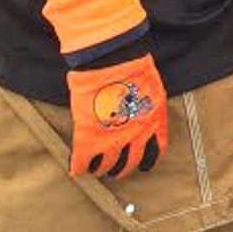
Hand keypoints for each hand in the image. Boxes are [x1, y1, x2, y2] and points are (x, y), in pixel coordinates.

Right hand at [67, 53, 166, 176]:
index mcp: (155, 121)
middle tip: (116, 171)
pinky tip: (77, 168)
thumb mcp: (151, 89)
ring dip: (101, 170)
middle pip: (131, 163)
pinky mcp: (89, 139)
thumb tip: (138, 114)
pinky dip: (79, 167)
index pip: (156, 151)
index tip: (141, 165)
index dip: (147, 160)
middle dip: (123, 169)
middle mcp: (137, 136)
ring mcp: (113, 140)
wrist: (113, 60)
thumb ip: (146, 107)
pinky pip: (83, 162)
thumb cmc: (132, 65)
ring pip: (107, 166)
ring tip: (96, 169)